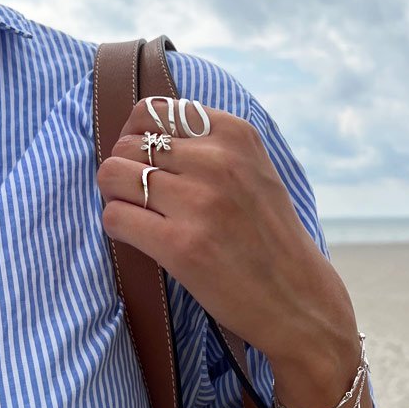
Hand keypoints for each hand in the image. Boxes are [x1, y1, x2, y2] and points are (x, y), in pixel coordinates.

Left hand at [95, 96, 356, 366]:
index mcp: (234, 134)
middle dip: (124, 168)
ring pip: (112, 175)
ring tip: (137, 214)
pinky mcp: (181, 245)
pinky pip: (114, 217)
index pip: (151, 111)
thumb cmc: (267, 234)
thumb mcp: (252, 168)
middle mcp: (217, 160)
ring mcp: (199, 202)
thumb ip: (207, 144)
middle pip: (127, 143)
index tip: (143, 159)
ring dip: (116, 195)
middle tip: (139, 194)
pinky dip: (117, 226)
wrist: (297, 296)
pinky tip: (139, 237)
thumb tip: (139, 132)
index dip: (135, 134)